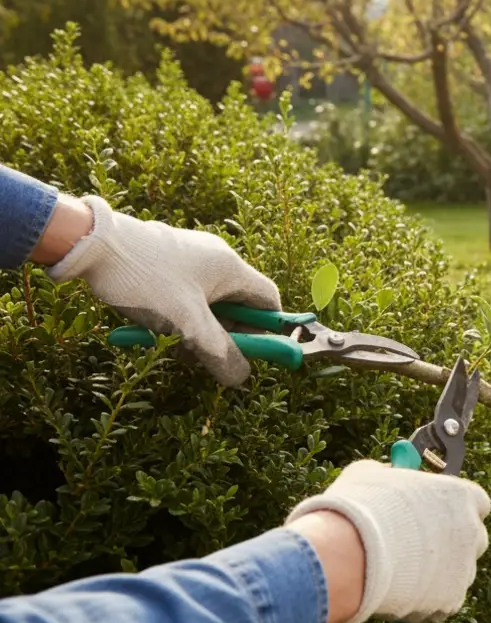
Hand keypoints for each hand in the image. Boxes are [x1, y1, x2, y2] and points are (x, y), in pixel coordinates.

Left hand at [46, 196, 280, 386]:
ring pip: (208, 304)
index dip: (269, 330)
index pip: (269, 300)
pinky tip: (154, 328)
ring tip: (171, 344)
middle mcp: (215, 259)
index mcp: (230, 268)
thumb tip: (240, 378)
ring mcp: (189, 258)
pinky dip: (177, 317)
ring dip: (196, 330)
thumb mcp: (186, 324)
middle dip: (224, 335)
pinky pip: (184, 296)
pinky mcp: (165, 261)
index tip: (254, 353)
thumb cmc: (145, 280)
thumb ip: (218, 353)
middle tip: (204, 355)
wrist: (90, 244)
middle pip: (237, 306)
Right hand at [285, 460, 490, 622]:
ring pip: (457, 573)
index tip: (435, 513)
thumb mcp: (370, 475)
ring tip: (397, 574)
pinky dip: (424, 603)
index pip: (477, 502)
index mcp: (460, 495)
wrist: (348, 557)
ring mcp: (464, 568)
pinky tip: (395, 595)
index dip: (455, 509)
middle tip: (418, 548)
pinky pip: (442, 603)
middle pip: (472, 539)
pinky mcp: (451, 601)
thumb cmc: (358, 509)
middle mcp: (471, 531)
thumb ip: (390, 477)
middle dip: (451, 544)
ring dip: (437, 576)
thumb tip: (388, 477)